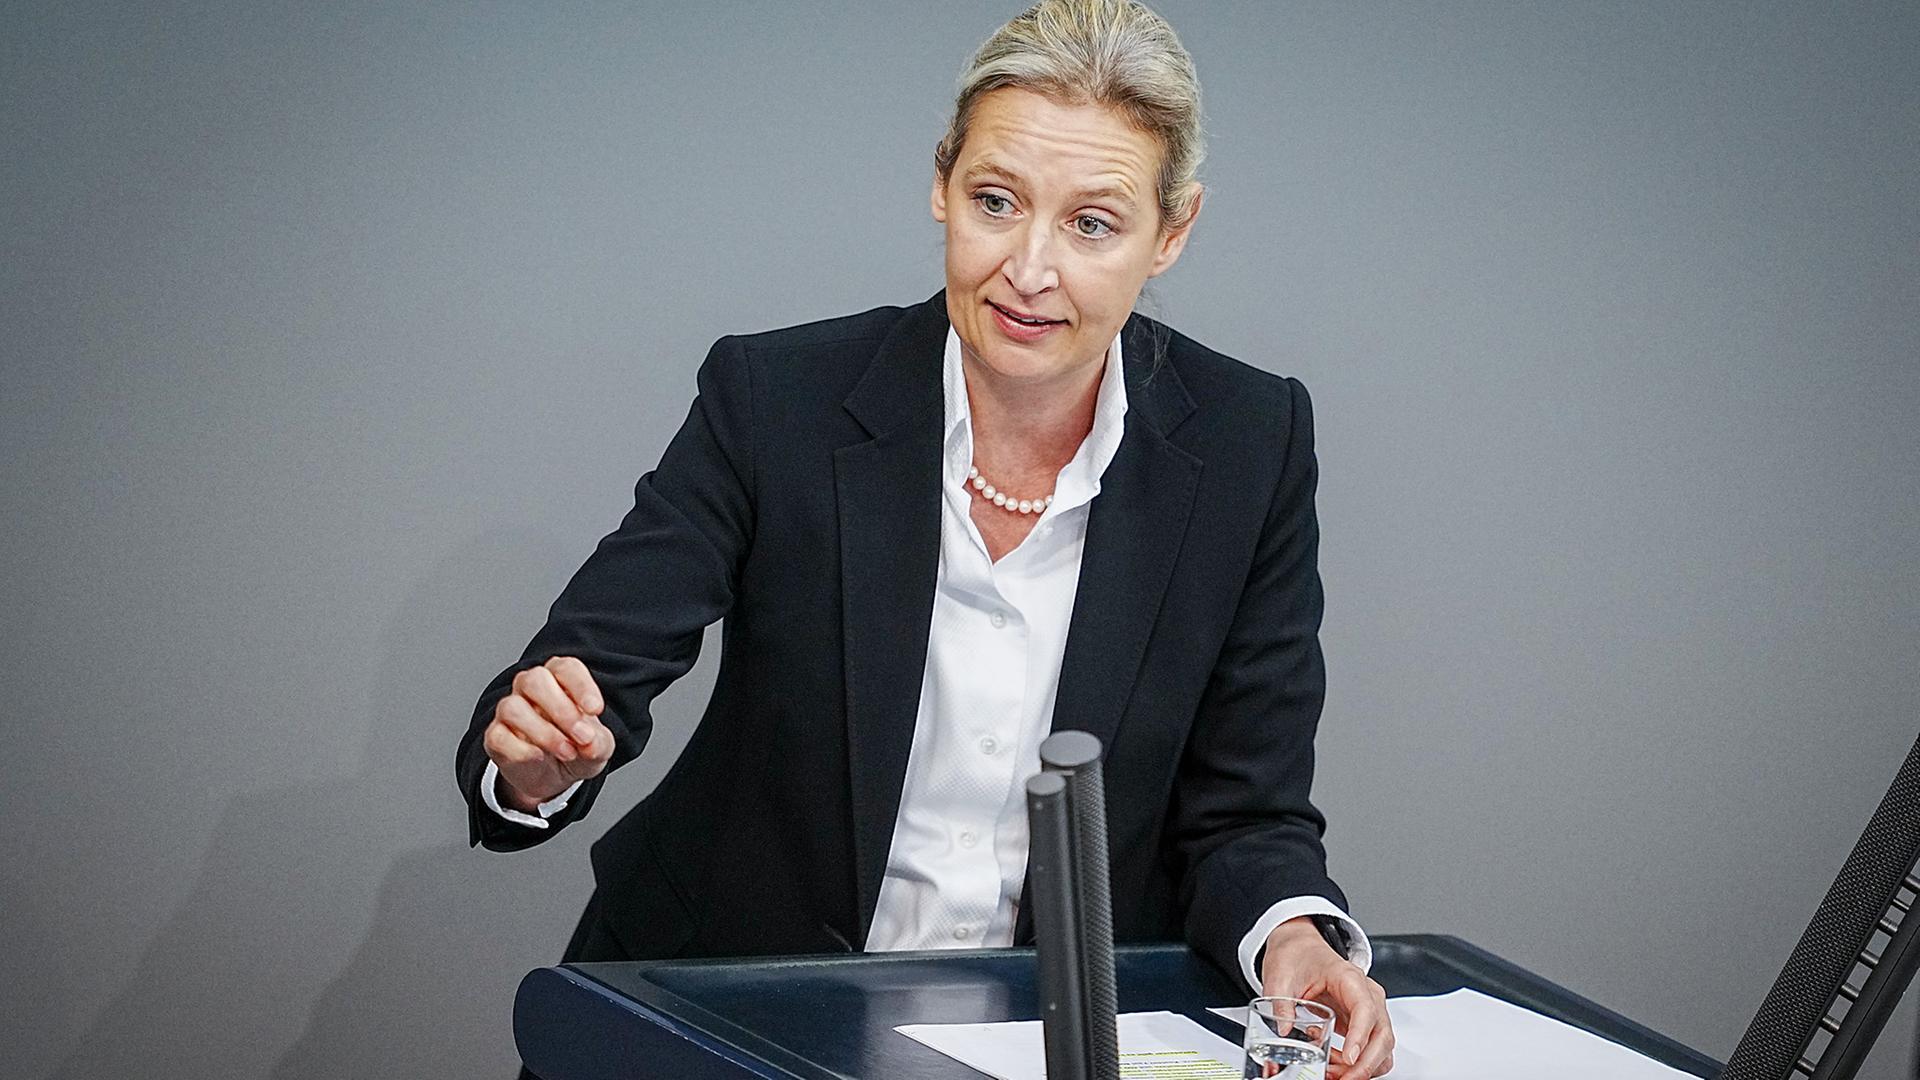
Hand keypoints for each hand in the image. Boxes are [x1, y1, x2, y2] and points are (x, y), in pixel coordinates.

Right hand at [482, 656, 612, 810]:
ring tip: (567, 752)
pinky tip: (540, 757)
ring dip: (544, 732)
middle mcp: (530, 687)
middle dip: (562, 710)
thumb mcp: (598, 746)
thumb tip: (590, 743)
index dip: (581, 686)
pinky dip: (521, 750)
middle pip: (535, 680)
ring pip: (513, 707)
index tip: (595, 710)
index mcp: (560, 678)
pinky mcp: (496, 736)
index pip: (566, 668)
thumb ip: (599, 742)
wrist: (555, 776)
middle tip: (583, 736)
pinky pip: (498, 736)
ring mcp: (509, 710)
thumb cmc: (577, 747)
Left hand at [1260, 917, 1394, 1078]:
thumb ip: (1281, 1002)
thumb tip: (1284, 1030)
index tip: (1349, 1059)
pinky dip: (1361, 1063)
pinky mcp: (1364, 1021)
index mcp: (1349, 977)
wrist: (1300, 948)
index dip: (1360, 1037)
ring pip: (1382, 1045)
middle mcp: (1367, 993)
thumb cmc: (1297, 956)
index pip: (1365, 1009)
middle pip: (1382, 1034)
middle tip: (1341, 1078)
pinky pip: (1373, 1048)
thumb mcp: (1280, 976)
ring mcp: (1369, 1008)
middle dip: (1365, 1063)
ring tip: (1334, 1074)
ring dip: (1364, 1066)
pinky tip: (1337, 1066)